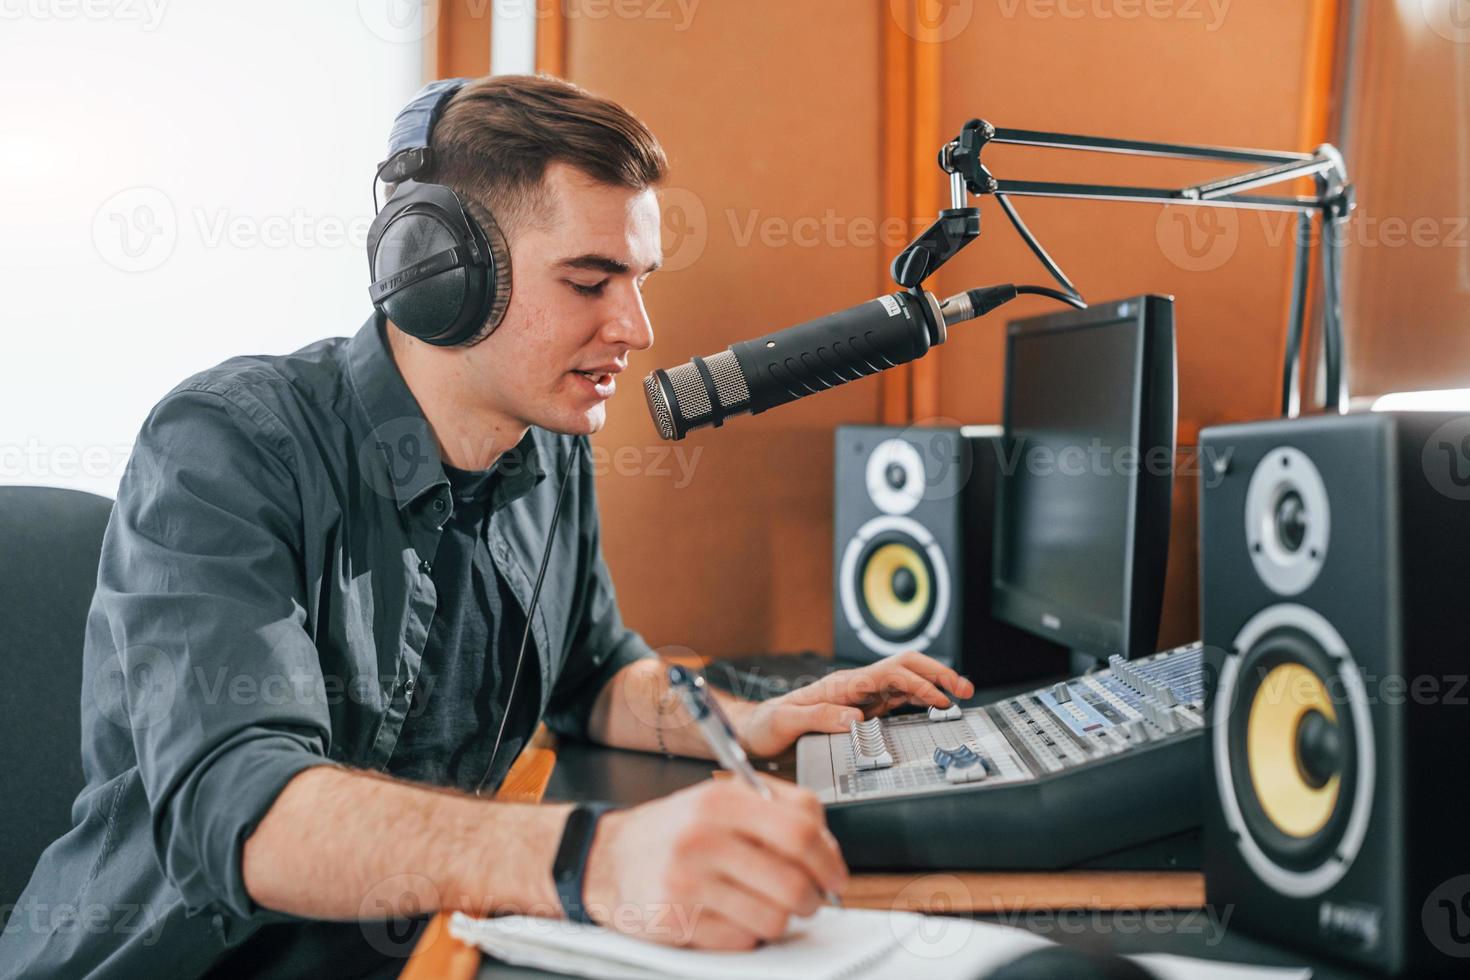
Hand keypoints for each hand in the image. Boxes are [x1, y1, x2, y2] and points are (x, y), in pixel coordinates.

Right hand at [580, 776, 846, 949]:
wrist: (608, 858)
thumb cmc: (675, 830)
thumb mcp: (720, 798)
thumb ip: (777, 808)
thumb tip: (826, 844)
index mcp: (720, 799)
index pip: (800, 831)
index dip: (830, 858)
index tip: (836, 874)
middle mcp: (702, 837)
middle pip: (793, 881)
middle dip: (815, 898)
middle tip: (812, 898)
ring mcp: (686, 882)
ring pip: (773, 919)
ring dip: (782, 919)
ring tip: (767, 905)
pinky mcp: (675, 921)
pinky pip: (741, 941)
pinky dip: (748, 934)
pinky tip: (733, 915)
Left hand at [739, 650, 974, 757]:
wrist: (756, 733)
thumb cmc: (767, 726)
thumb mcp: (786, 722)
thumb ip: (818, 716)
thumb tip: (855, 719)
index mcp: (842, 685)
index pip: (889, 674)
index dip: (918, 683)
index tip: (939, 698)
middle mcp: (855, 687)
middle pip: (904, 668)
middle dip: (937, 674)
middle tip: (963, 688)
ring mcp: (860, 697)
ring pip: (905, 681)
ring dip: (933, 684)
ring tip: (959, 695)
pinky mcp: (861, 710)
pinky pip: (897, 700)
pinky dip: (920, 700)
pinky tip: (933, 706)